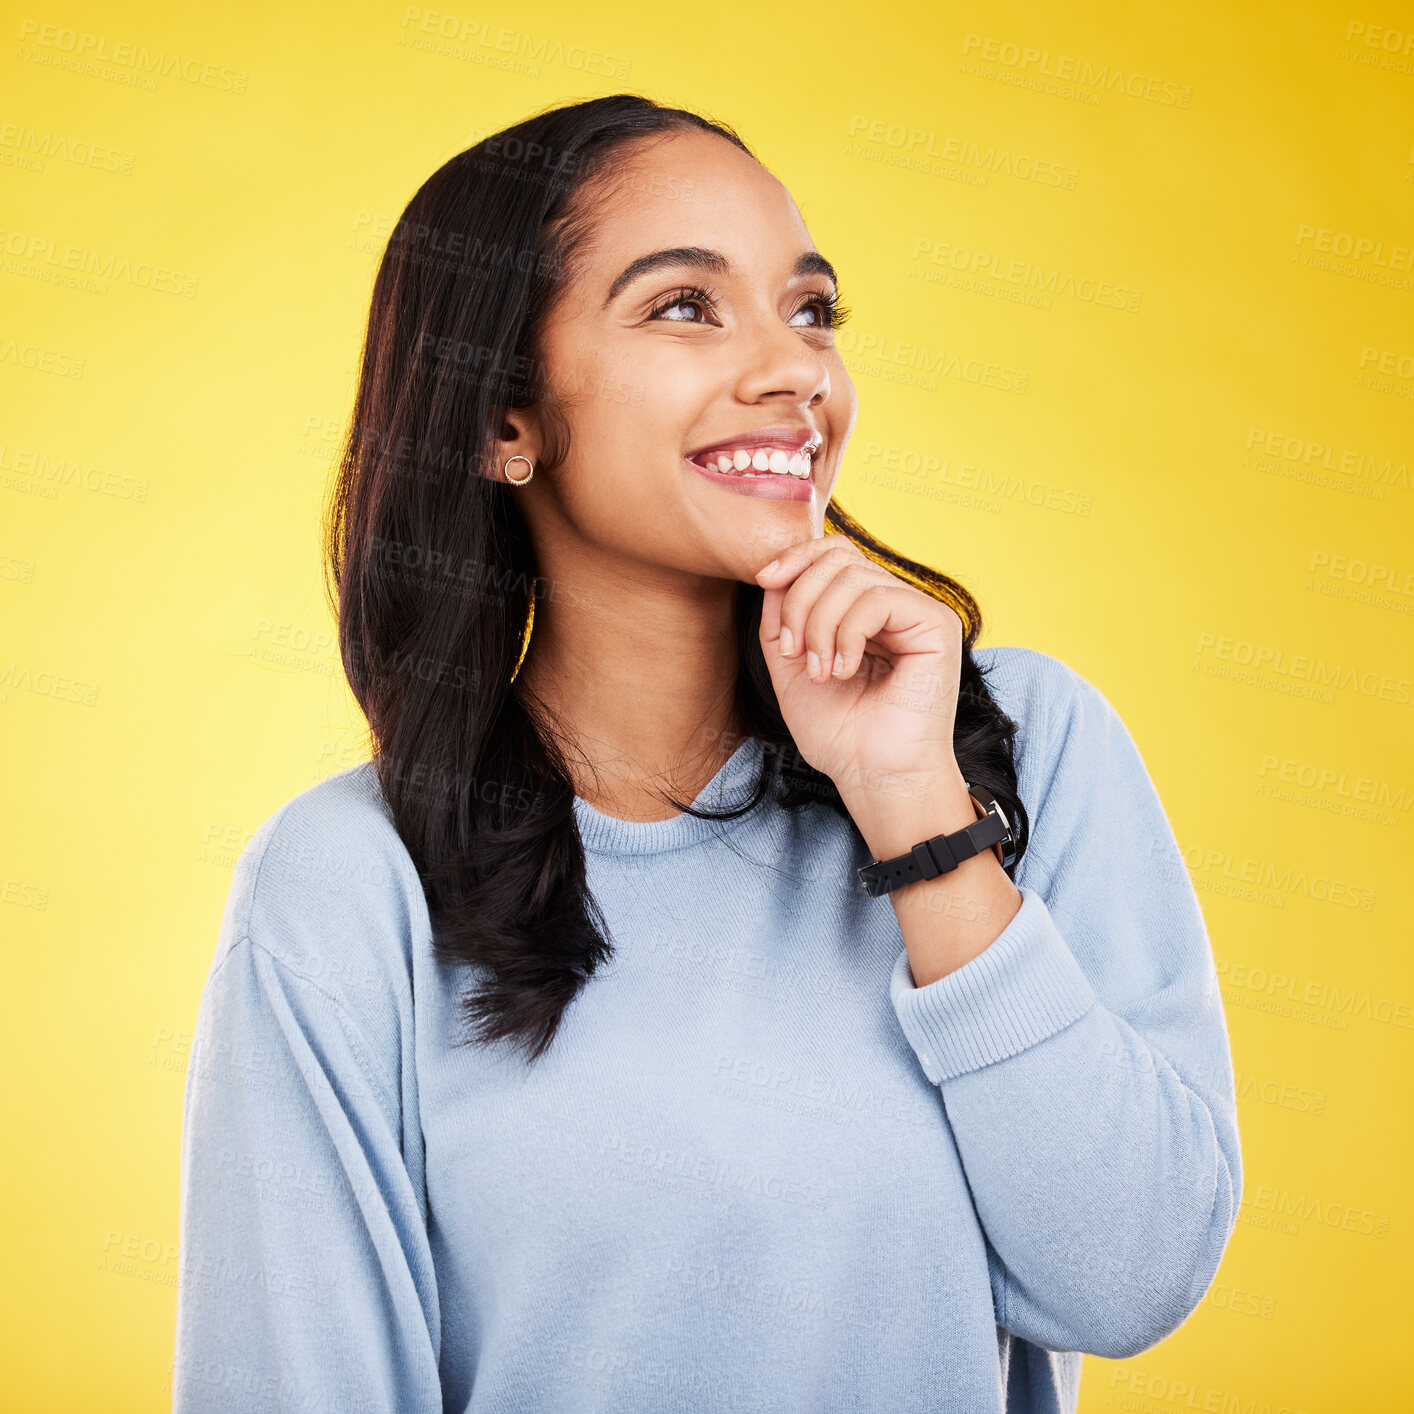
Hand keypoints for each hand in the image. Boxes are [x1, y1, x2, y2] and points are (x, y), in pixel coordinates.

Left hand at [754, 534, 968, 818]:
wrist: (872, 777)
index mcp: (865, 612)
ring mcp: (919, 612)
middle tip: (796, 654)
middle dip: (801, 600)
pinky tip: (845, 670)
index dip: (797, 558)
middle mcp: (895, 606)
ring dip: (820, 625)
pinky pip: (879, 598)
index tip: (765, 581)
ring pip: (854, 576)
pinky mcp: (937, 625)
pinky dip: (848, 633)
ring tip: (821, 672)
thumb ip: (781, 618)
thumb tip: (774, 573)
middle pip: (839, 558)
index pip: (834, 554)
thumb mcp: (791, 666)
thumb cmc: (840, 734)